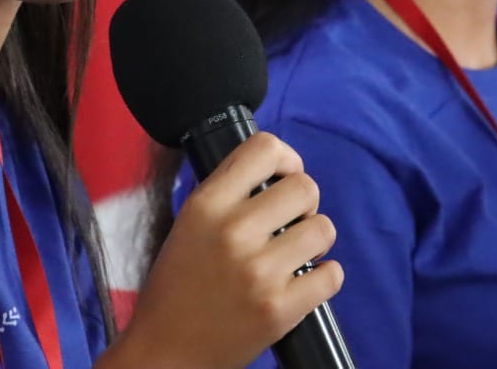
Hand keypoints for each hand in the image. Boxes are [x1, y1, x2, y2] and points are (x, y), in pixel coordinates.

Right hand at [110, 134, 342, 368]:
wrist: (164, 353)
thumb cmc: (177, 288)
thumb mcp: (189, 224)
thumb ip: (228, 194)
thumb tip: (278, 172)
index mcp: (207, 205)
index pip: (265, 148)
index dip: (286, 159)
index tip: (285, 176)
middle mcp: (234, 232)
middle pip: (305, 187)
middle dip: (304, 204)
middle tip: (290, 223)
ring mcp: (259, 272)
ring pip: (324, 229)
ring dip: (315, 240)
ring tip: (295, 254)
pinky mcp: (279, 309)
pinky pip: (332, 275)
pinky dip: (324, 278)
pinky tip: (304, 282)